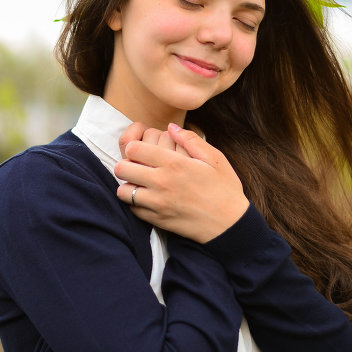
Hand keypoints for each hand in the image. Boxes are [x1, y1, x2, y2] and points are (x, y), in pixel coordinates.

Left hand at [115, 123, 248, 242]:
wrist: (230, 225)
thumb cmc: (224, 189)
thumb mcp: (214, 158)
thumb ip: (190, 139)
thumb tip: (170, 127)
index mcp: (174, 163)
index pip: (134, 148)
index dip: (135, 146)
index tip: (143, 150)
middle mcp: (161, 182)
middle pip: (122, 168)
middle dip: (127, 163)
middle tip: (138, 165)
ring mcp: (157, 203)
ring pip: (122, 191)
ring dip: (129, 184)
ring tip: (141, 182)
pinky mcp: (157, 220)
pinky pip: (132, 209)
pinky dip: (135, 202)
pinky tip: (147, 198)